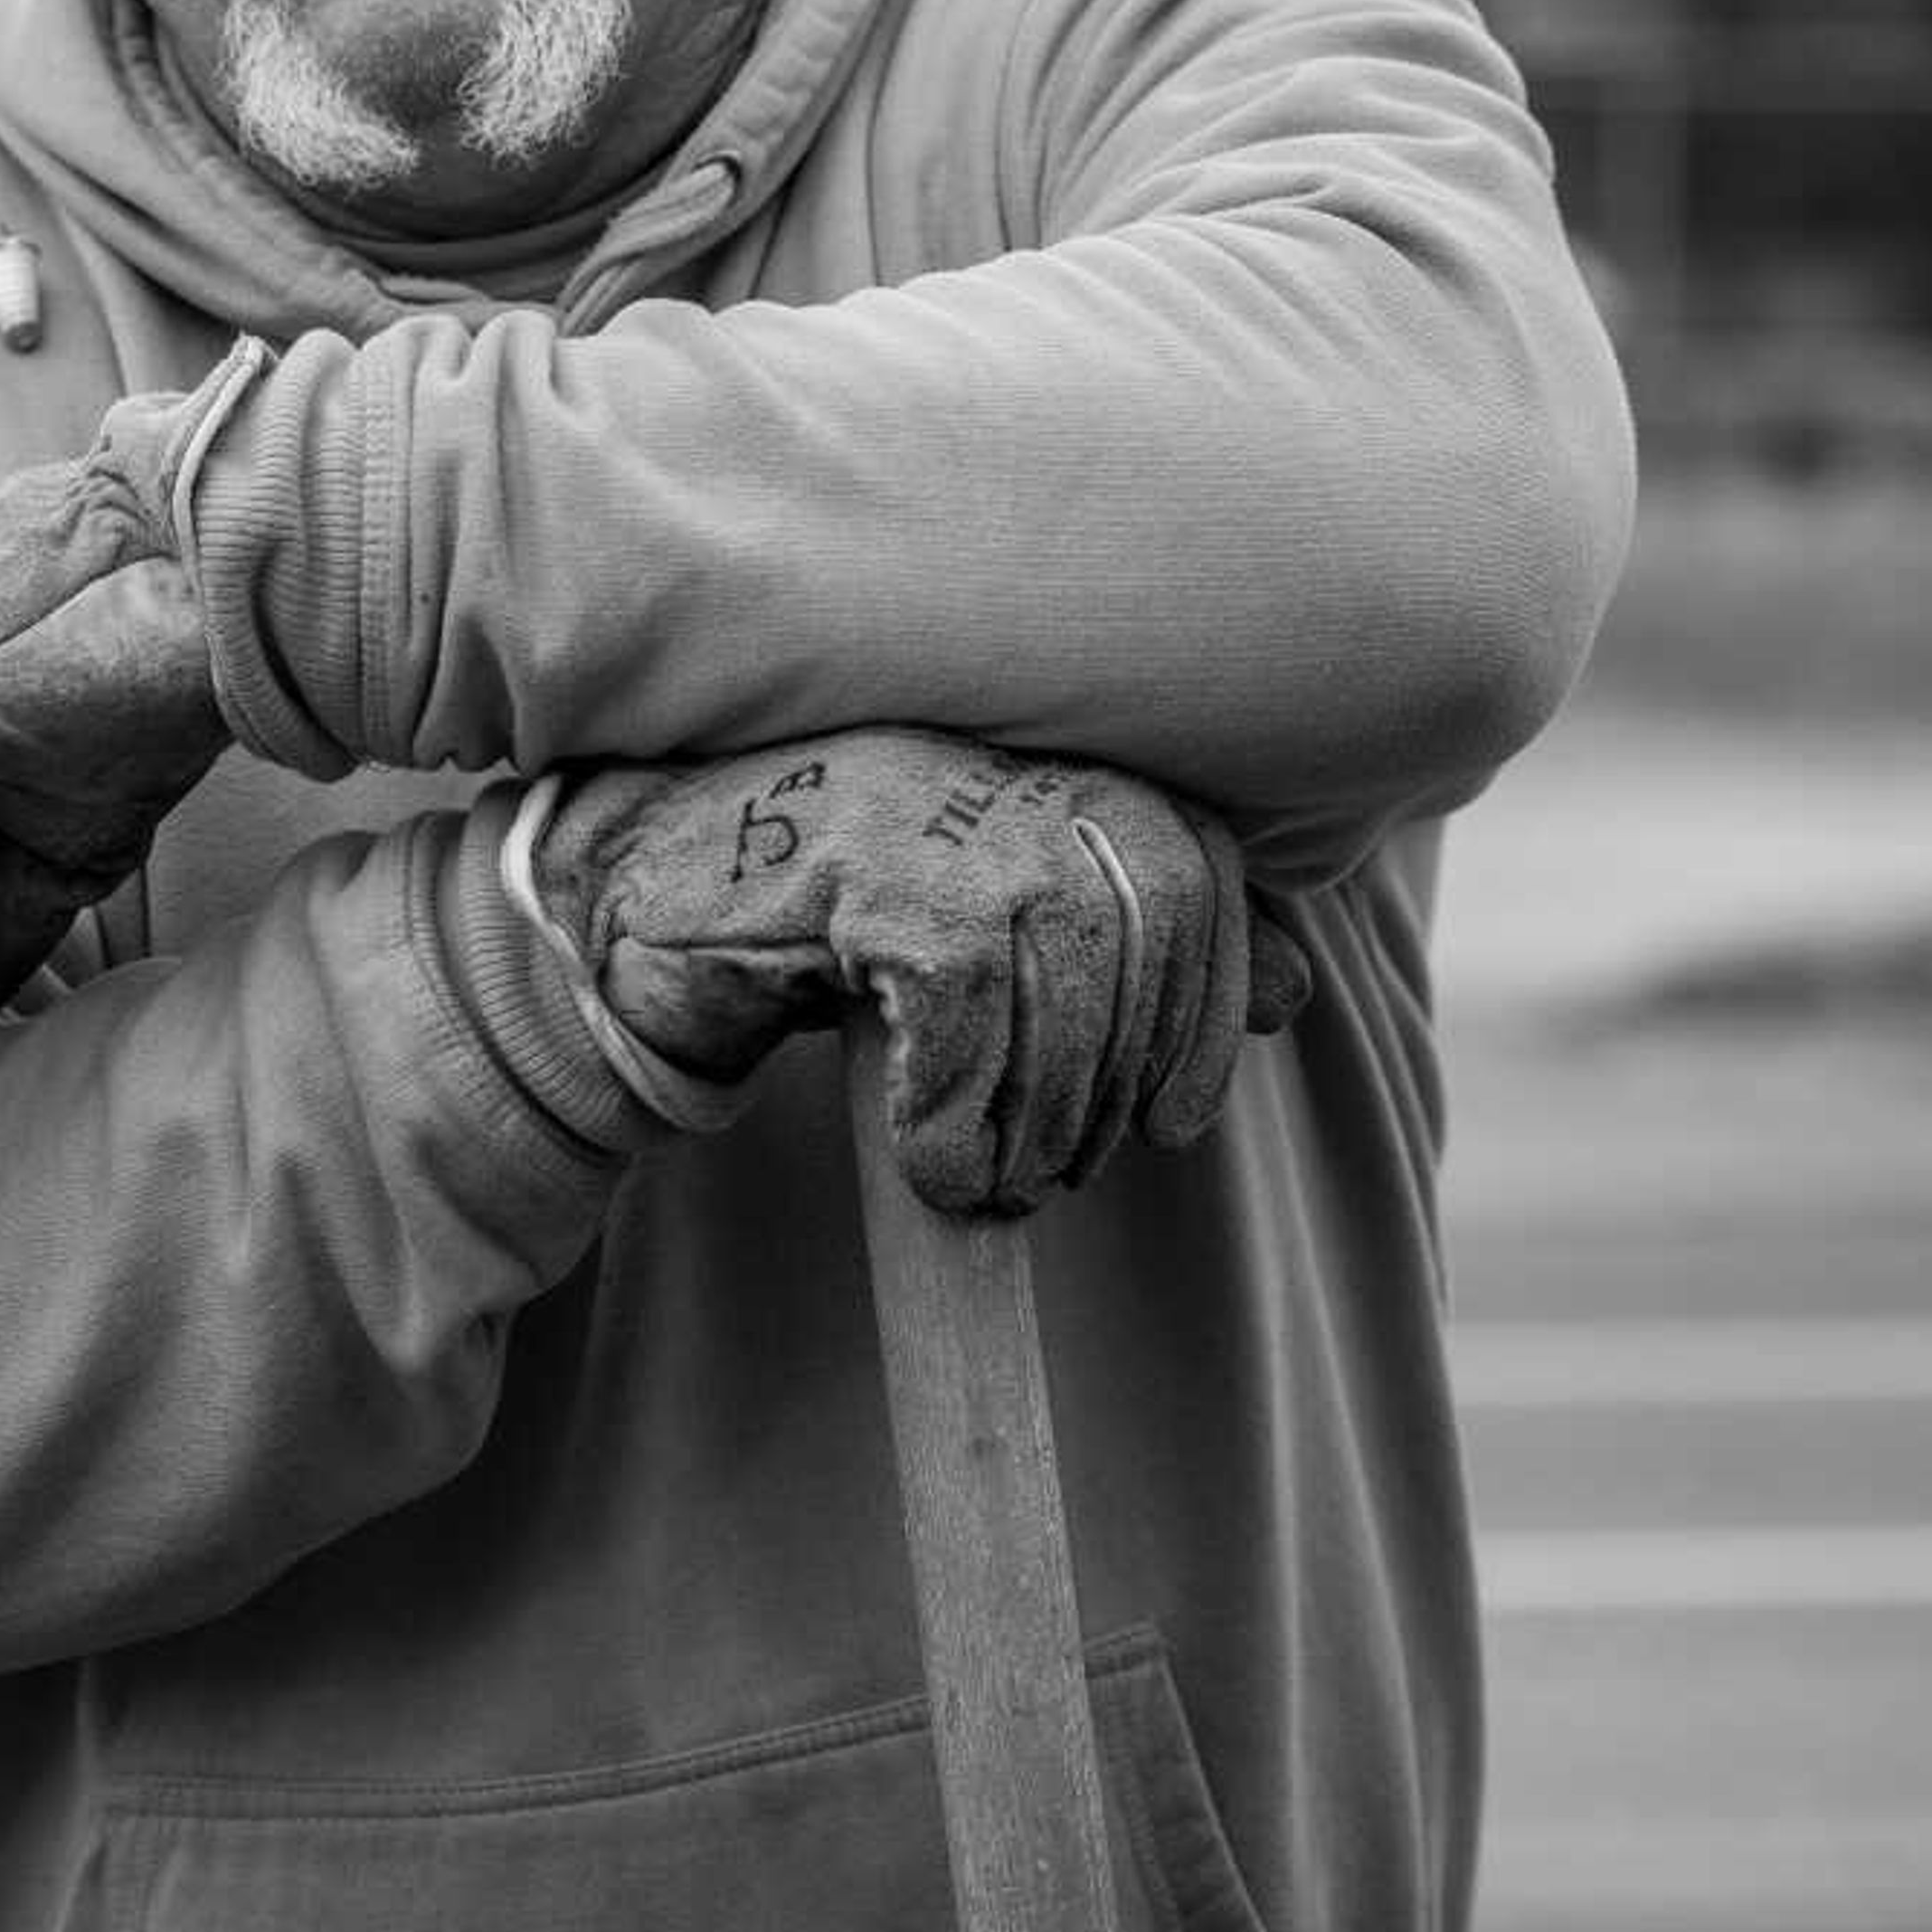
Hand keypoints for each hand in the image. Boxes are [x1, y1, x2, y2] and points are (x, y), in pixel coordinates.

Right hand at [521, 728, 1309, 1215]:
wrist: (635, 899)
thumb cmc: (823, 912)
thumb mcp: (994, 923)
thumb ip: (1138, 939)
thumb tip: (1296, 990)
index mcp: (1050, 751)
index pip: (1197, 870)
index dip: (1206, 1007)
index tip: (1170, 1120)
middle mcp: (1005, 756)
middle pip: (1142, 935)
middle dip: (1114, 1083)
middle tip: (1056, 1168)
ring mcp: (933, 803)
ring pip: (1061, 988)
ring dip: (1037, 1123)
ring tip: (988, 1179)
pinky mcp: (864, 869)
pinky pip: (962, 1020)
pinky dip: (953, 1120)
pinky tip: (924, 1160)